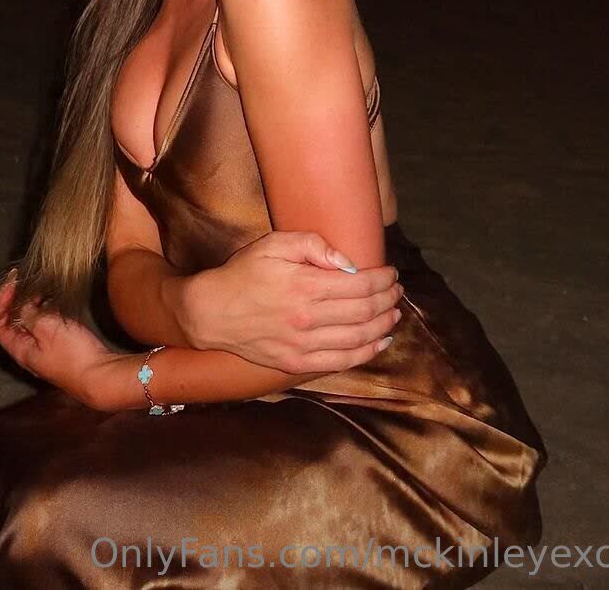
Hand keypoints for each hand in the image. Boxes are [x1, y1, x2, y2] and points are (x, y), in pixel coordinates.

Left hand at [0, 273, 120, 409]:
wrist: (100, 376)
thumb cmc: (72, 354)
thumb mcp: (47, 328)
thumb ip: (29, 314)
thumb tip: (22, 305)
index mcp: (21, 351)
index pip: (0, 326)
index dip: (2, 304)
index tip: (11, 284)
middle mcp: (31, 353)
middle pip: (15, 325)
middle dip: (18, 303)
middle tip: (27, 284)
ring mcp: (47, 352)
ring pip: (33, 326)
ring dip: (34, 307)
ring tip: (42, 290)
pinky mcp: (62, 349)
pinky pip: (49, 328)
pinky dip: (48, 313)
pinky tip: (57, 304)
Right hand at [181, 230, 403, 372]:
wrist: (211, 312)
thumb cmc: (243, 273)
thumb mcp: (273, 244)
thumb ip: (312, 246)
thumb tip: (348, 263)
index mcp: (305, 286)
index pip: (361, 285)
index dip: (382, 279)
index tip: (391, 273)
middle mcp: (308, 318)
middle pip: (365, 312)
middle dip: (388, 300)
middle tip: (397, 291)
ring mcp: (303, 345)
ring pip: (359, 339)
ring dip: (383, 325)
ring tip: (394, 314)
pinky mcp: (296, 364)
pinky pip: (341, 361)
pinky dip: (366, 352)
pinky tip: (379, 342)